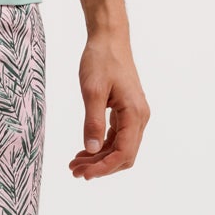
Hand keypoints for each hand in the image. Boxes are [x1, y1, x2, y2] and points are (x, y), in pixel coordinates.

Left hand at [70, 32, 148, 178]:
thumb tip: (91, 149)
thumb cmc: (101, 60)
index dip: (104, 168)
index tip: (83, 174)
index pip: (124, 153)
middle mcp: (139, 117)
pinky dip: (102, 147)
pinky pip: (117, 137)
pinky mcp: (127, 111)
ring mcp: (135, 115)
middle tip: (75, 171)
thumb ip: (93, 121)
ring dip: (99, 159)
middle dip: (100, 167)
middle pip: (124, 155)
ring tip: (75, 164)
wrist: (109, 39)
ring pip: (120, 148)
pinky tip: (84, 150)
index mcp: (135, 114)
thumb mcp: (92, 91)